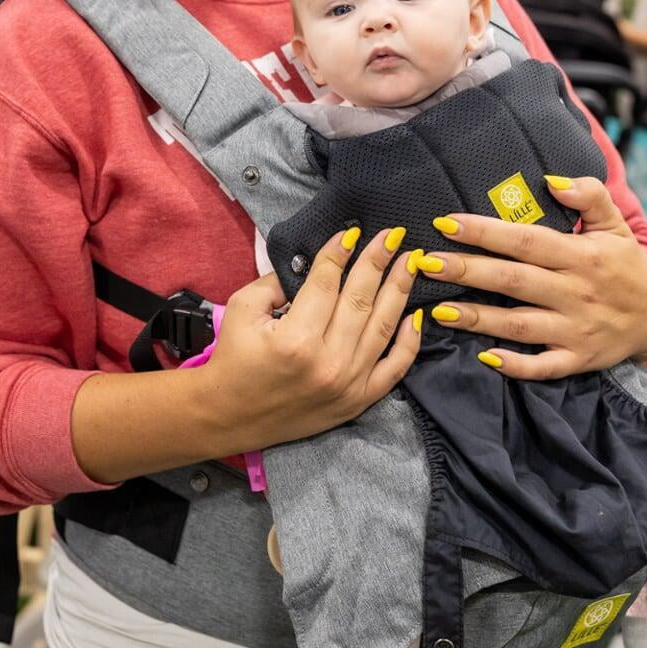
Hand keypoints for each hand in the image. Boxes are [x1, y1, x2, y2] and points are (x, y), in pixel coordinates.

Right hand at [202, 226, 421, 453]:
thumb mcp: (241, 311)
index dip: (338, 253)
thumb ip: (275, 282)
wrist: (229, 416)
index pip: (326, 283)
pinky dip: (410, 341)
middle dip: (377, 261)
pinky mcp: (358, 401)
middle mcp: (328, 362)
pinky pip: (395, 368)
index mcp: (296, 339)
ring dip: (399, 289)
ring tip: (411, 261)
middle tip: (393, 234)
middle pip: (360, 299)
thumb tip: (311, 264)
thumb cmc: (233, 360)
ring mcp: (348, 384)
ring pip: (383, 326)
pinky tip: (417, 314)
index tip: (350, 232)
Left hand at [419, 176, 646, 378]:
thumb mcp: (615, 225)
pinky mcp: (578, 359)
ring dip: (478, 319)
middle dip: (467, 271)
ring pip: (520, 325)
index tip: (447, 224)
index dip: (485, 233)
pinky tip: (486, 357)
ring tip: (439, 311)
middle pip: (514, 281)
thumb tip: (551, 180)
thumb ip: (589, 195)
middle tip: (426, 264)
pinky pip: (543, 366)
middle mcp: (576, 293)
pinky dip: (516, 364)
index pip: (526, 241)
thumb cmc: (626, 265)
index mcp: (581, 256)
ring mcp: (576, 329)